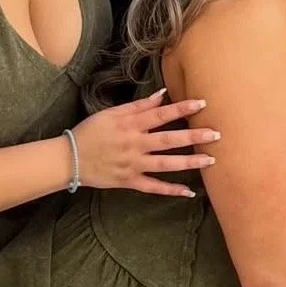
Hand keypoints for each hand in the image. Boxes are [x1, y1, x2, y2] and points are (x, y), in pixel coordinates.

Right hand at [71, 90, 220, 196]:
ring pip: (165, 164)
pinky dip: (170, 190)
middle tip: (217, 135)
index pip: (161, 115)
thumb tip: (162, 94)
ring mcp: (133, 164)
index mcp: (130, 125)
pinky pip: (153, 187)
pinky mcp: (129, 181)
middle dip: (194, 137)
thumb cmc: (91, 132)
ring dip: (189, 162)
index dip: (182, 109)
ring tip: (210, 160)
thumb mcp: (111, 113)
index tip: (202, 104)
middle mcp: (134, 144)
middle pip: (169, 140)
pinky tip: (189, 192)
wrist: (69, 159)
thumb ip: (138, 106)